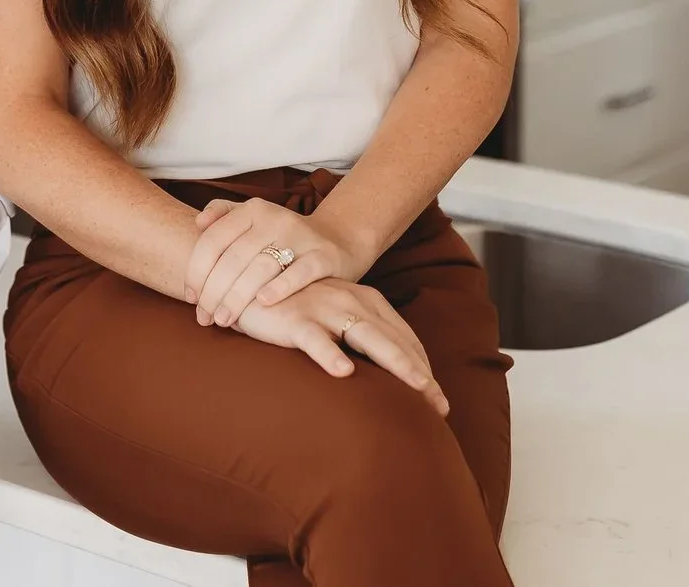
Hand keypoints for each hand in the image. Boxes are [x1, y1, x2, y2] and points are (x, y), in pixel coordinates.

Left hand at [188, 198, 359, 327]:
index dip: (196, 270)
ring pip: (260, 268)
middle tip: (203, 317)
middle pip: (233, 258)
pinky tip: (263, 303)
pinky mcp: (323, 256)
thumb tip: (198, 223)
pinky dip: (279, 288)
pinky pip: (299, 273)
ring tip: (223, 319)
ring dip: (237, 298)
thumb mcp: (253, 219)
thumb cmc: (281, 237)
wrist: (336, 241)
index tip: (191, 296)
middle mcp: (275, 218)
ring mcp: (300, 236)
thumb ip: (222, 215)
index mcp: (252, 210)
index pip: (214, 240)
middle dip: (213, 292)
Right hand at [232, 279, 449, 417]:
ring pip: (368, 337)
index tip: (438, 398)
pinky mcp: (294, 319)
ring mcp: (324, 309)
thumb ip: (356, 337)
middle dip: (421, 372)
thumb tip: (383, 373)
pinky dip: (330, 353)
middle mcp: (351, 302)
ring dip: (396, 362)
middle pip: (394, 340)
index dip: (423, 366)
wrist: (247, 282)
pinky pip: (314, 339)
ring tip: (418, 387)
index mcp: (364, 301)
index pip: (403, 336)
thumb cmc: (292, 306)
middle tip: (442, 406)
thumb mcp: (332, 318)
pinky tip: (343, 371)